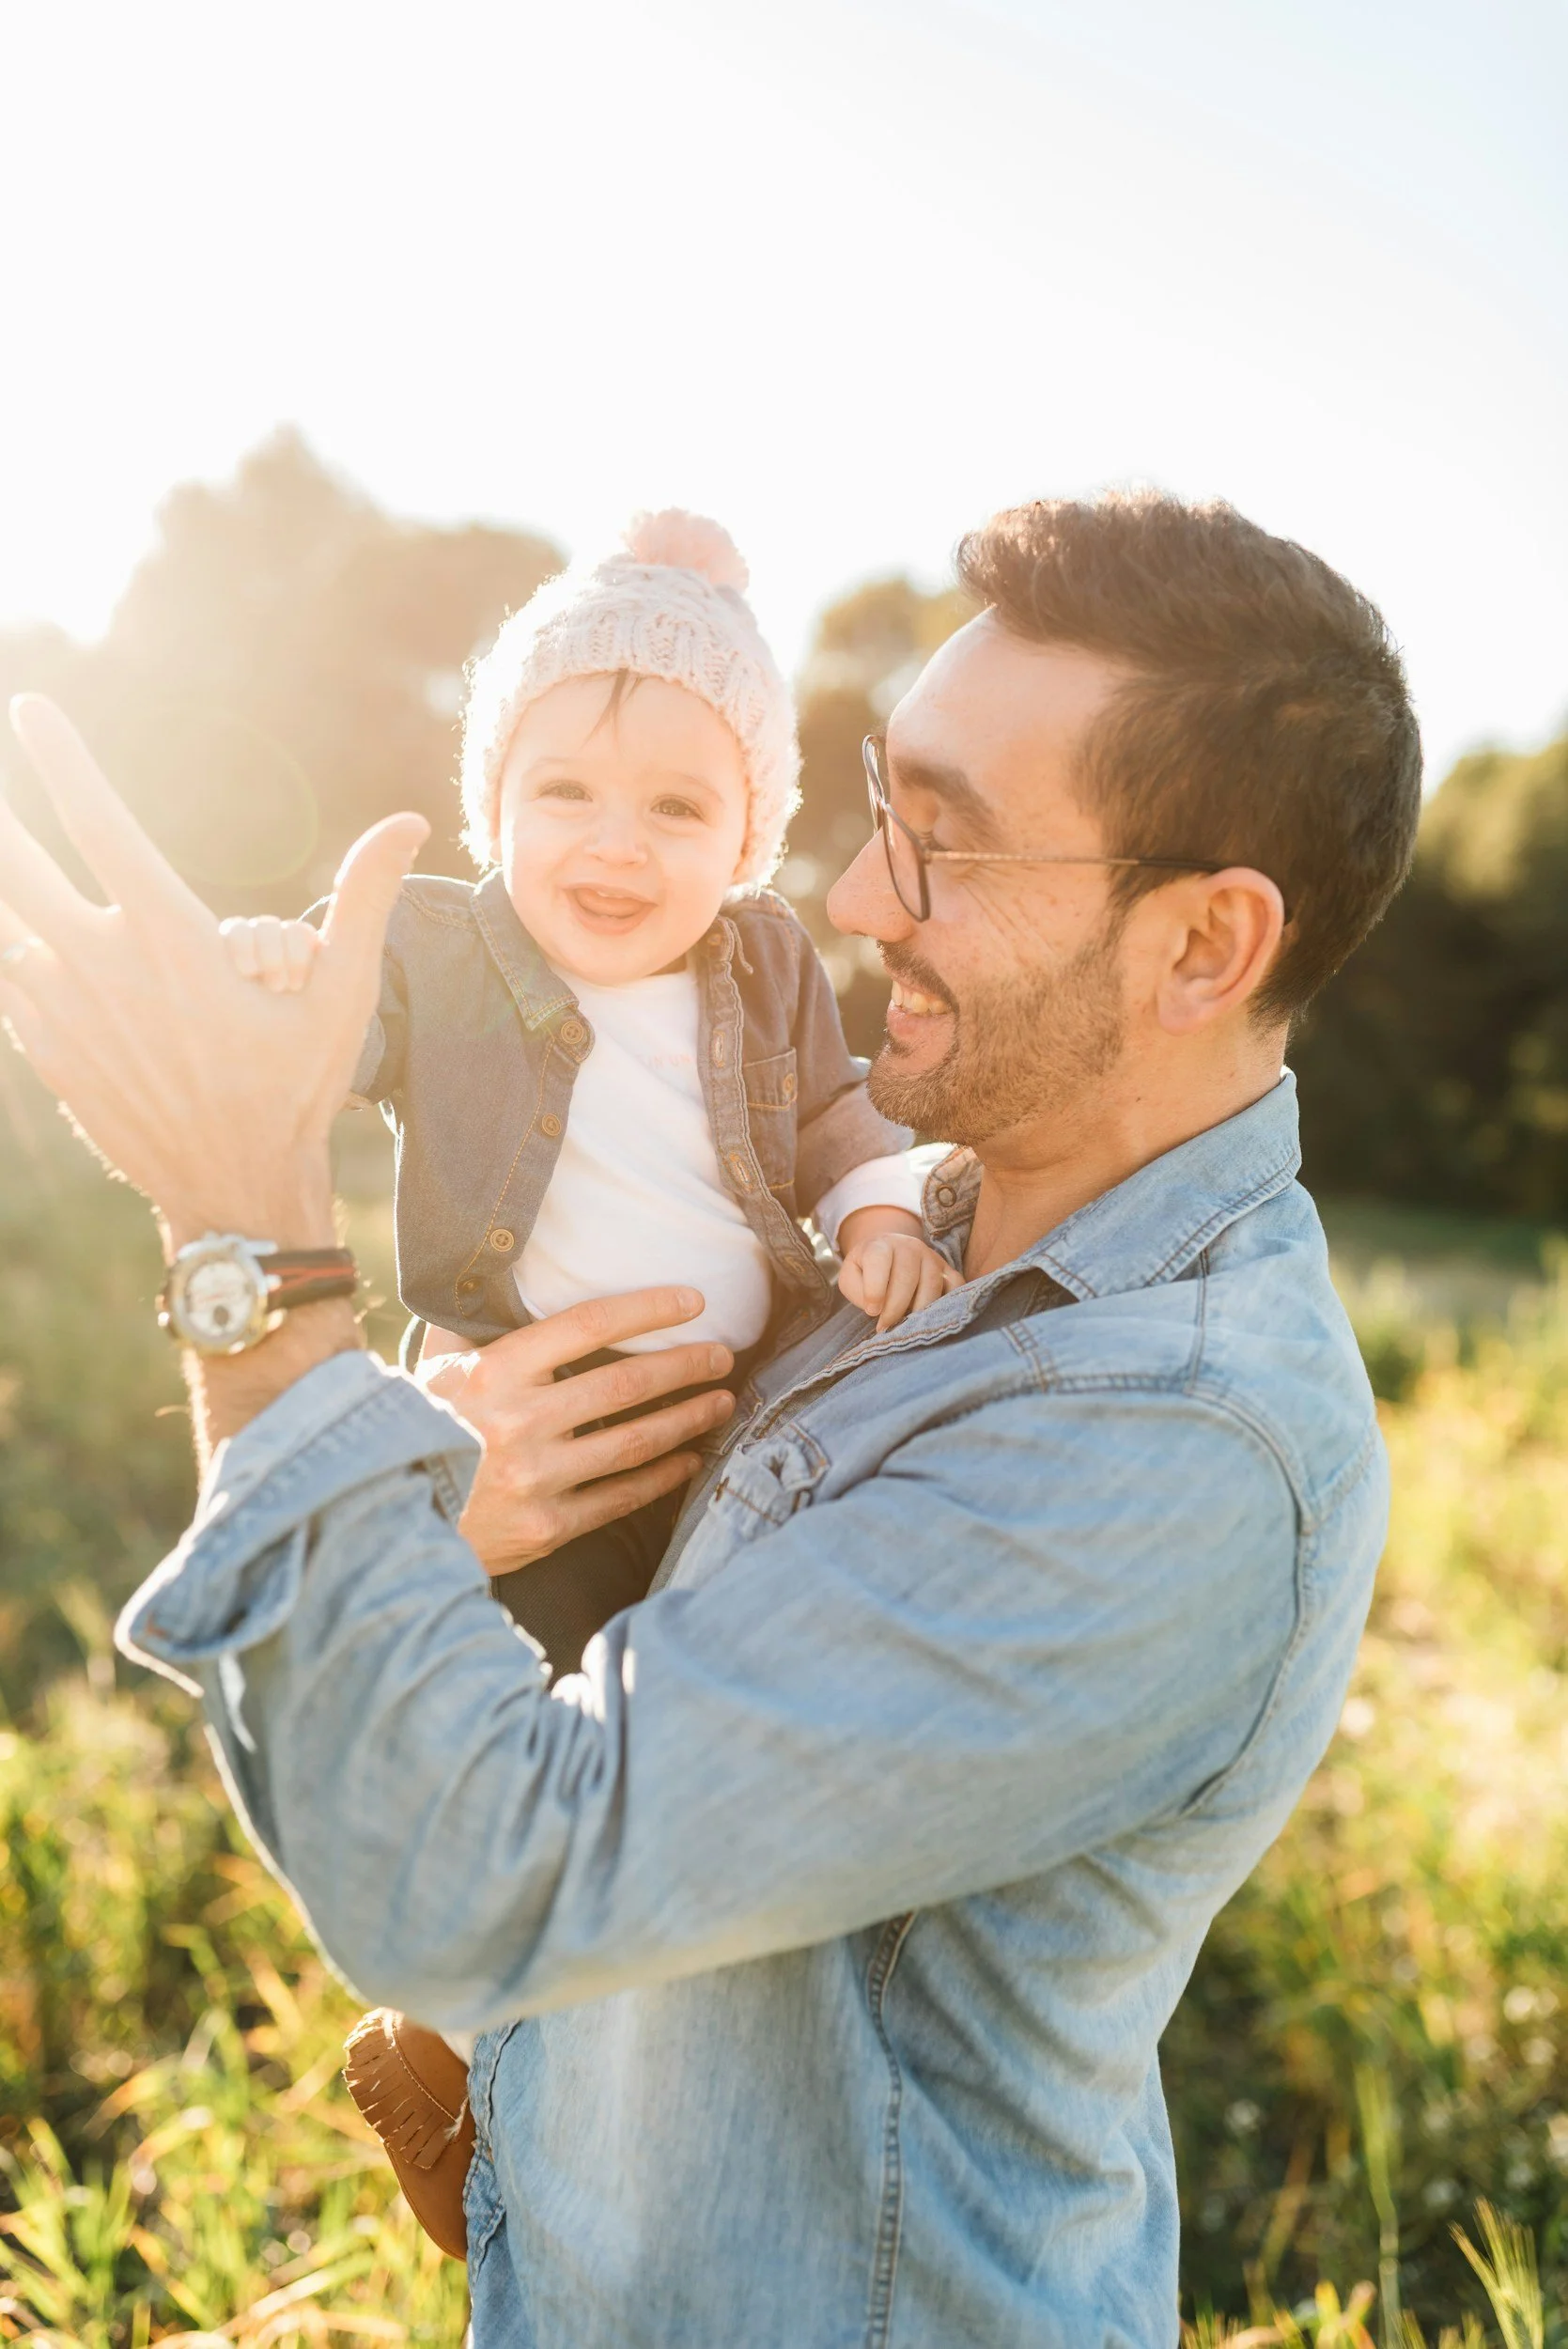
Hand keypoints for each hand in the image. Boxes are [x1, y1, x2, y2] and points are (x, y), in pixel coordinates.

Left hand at [0, 696, 423, 1249]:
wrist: (233, 1192)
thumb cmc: (295, 1088)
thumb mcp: (342, 995)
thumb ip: (365, 899)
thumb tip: (406, 821)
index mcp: (170, 940)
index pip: (98, 823)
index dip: (59, 759)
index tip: (29, 709)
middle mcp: (102, 969)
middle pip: (14, 867)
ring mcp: (63, 1013)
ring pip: (1, 924)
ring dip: (0, 882)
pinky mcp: (46, 1050)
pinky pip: (4, 979)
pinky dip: (3, 946)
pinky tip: (10, 934)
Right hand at [415, 1290, 735, 1571]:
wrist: (385, 1521)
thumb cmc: (413, 1433)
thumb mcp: (430, 1371)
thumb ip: (465, 1329)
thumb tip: (491, 1279)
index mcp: (493, 1372)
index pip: (588, 1325)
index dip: (648, 1309)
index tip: (693, 1301)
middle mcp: (519, 1422)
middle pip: (626, 1383)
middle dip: (686, 1365)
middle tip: (723, 1354)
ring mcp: (536, 1478)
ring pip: (634, 1442)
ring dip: (687, 1419)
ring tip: (720, 1402)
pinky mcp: (546, 1526)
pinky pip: (620, 1497)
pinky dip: (662, 1477)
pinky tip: (689, 1460)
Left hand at [837, 1210, 961, 1332]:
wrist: (888, 1252)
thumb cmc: (865, 1270)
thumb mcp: (850, 1276)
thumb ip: (856, 1290)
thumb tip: (876, 1308)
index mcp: (880, 1245)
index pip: (879, 1261)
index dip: (875, 1289)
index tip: (872, 1311)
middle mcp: (909, 1246)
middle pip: (907, 1277)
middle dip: (895, 1308)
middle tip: (885, 1327)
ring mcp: (931, 1257)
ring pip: (932, 1284)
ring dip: (918, 1310)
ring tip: (904, 1325)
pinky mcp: (947, 1270)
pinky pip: (956, 1286)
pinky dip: (947, 1303)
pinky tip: (931, 1317)